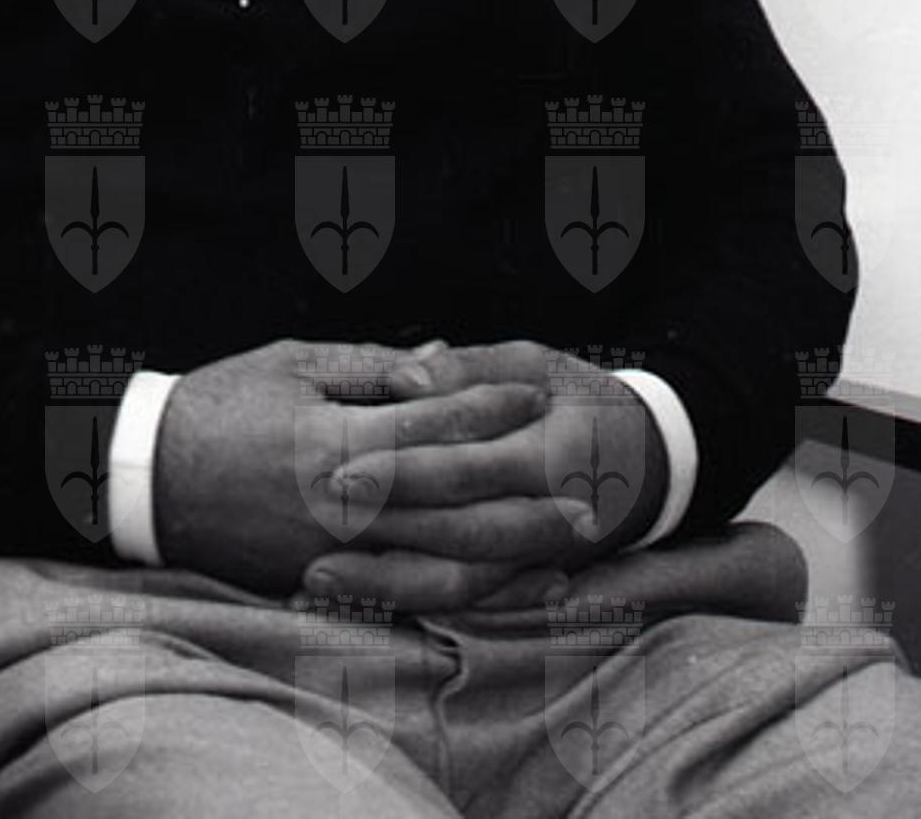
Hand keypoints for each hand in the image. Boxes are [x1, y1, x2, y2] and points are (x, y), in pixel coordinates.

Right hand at [151, 339, 549, 599]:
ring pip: (445, 561)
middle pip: (459, 504)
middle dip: (528, 492)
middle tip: (588, 485)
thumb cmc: (219, 406)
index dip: (491, 408)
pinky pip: (409, 595)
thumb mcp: (290, 366)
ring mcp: (337, 555)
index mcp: (338, 443)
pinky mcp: (323, 584)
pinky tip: (499, 581)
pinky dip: (462, 590)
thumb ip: (369, 370)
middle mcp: (347, 507)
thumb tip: (437, 366)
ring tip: (563, 542)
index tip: (536, 395)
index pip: (435, 425)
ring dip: (512, 552)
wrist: (147, 479)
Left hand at [302, 340, 669, 611]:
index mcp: (548, 457)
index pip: (465, 470)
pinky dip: (417, 603)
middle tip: (314, 524)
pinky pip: (473, 602)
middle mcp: (549, 517)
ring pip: (463, 583)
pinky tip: (362, 597)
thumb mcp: (532, 364)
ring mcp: (542, 558)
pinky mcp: (530, 579)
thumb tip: (402, 377)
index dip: (399, 473)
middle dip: (383, 534)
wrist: (654, 460)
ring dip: (388, 583)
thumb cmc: (577, 397)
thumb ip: (467, 370)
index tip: (336, 471)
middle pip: (460, 536)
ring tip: (316, 574)